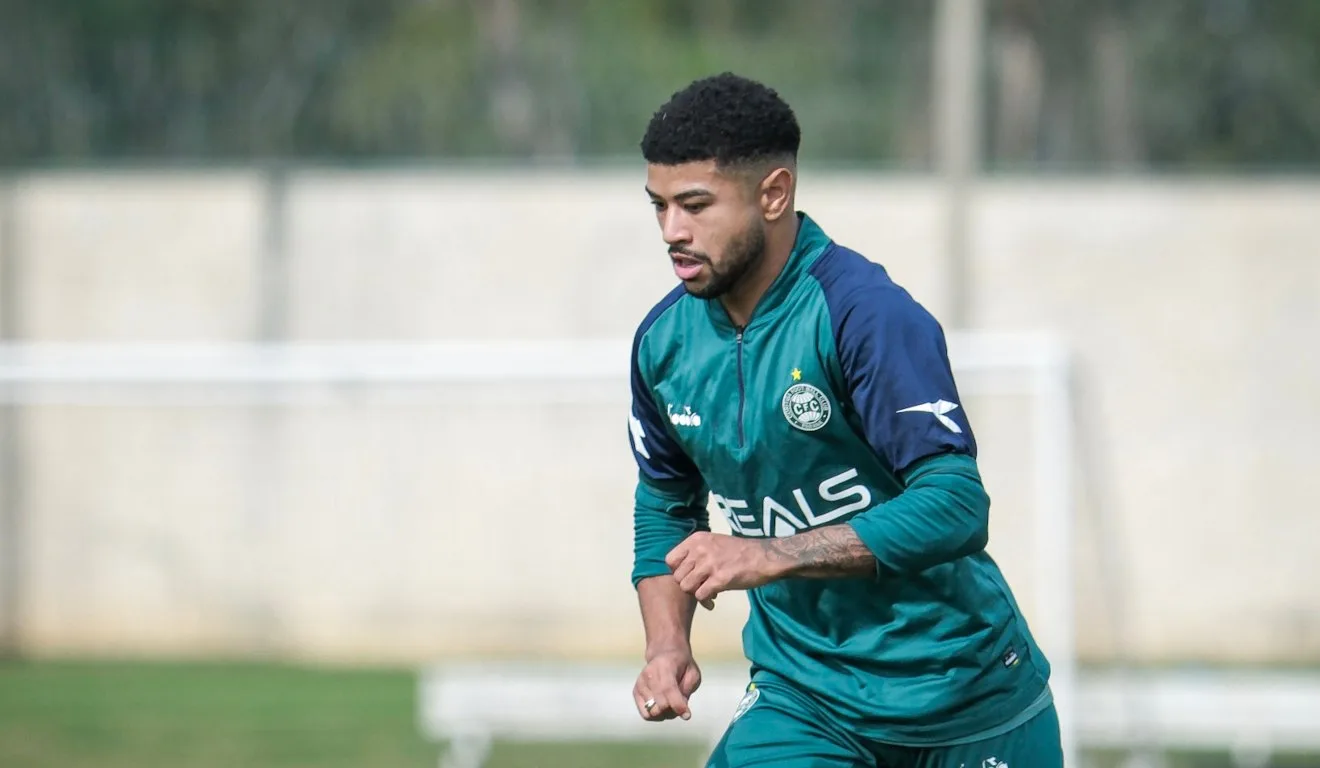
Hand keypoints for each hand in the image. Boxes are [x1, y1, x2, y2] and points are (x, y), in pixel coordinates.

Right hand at [633, 648, 701, 720]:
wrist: (665, 653)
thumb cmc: (682, 665)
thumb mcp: (693, 673)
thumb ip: (687, 690)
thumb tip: (681, 710)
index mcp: (665, 665)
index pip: (668, 689)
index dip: (678, 705)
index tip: (687, 715)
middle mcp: (648, 674)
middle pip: (660, 704)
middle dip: (673, 710)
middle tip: (680, 704)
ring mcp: (640, 683)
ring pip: (653, 712)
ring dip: (665, 713)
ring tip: (671, 703)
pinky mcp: (636, 691)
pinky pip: (646, 714)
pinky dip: (656, 714)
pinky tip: (662, 705)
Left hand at [665, 532, 782, 602]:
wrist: (763, 557)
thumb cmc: (739, 552)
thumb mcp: (714, 543)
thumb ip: (697, 553)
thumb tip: (684, 572)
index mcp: (697, 539)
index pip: (670, 560)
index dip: (677, 572)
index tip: (689, 576)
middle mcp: (700, 550)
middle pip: (677, 576)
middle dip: (687, 585)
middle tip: (699, 588)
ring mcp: (709, 564)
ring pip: (686, 587)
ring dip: (695, 594)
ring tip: (707, 594)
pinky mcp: (720, 579)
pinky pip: (700, 595)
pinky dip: (705, 601)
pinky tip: (713, 601)